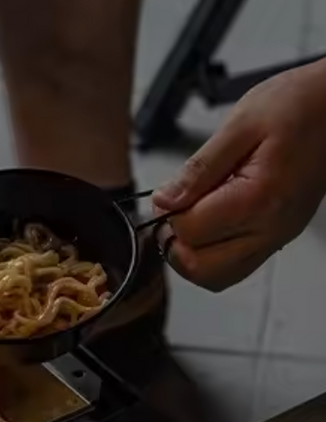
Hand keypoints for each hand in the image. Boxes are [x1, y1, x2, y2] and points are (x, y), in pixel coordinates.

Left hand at [152, 60, 325, 291]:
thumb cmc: (298, 105)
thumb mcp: (240, 125)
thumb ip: (198, 169)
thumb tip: (164, 201)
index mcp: (258, 199)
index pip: (190, 232)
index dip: (168, 214)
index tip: (168, 194)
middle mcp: (271, 228)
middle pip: (201, 269)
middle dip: (176, 245)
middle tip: (175, 213)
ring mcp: (277, 236)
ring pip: (217, 277)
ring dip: (193, 256)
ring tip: (192, 218)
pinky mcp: (279, 236)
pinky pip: (236, 265)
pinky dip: (213, 254)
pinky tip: (212, 221)